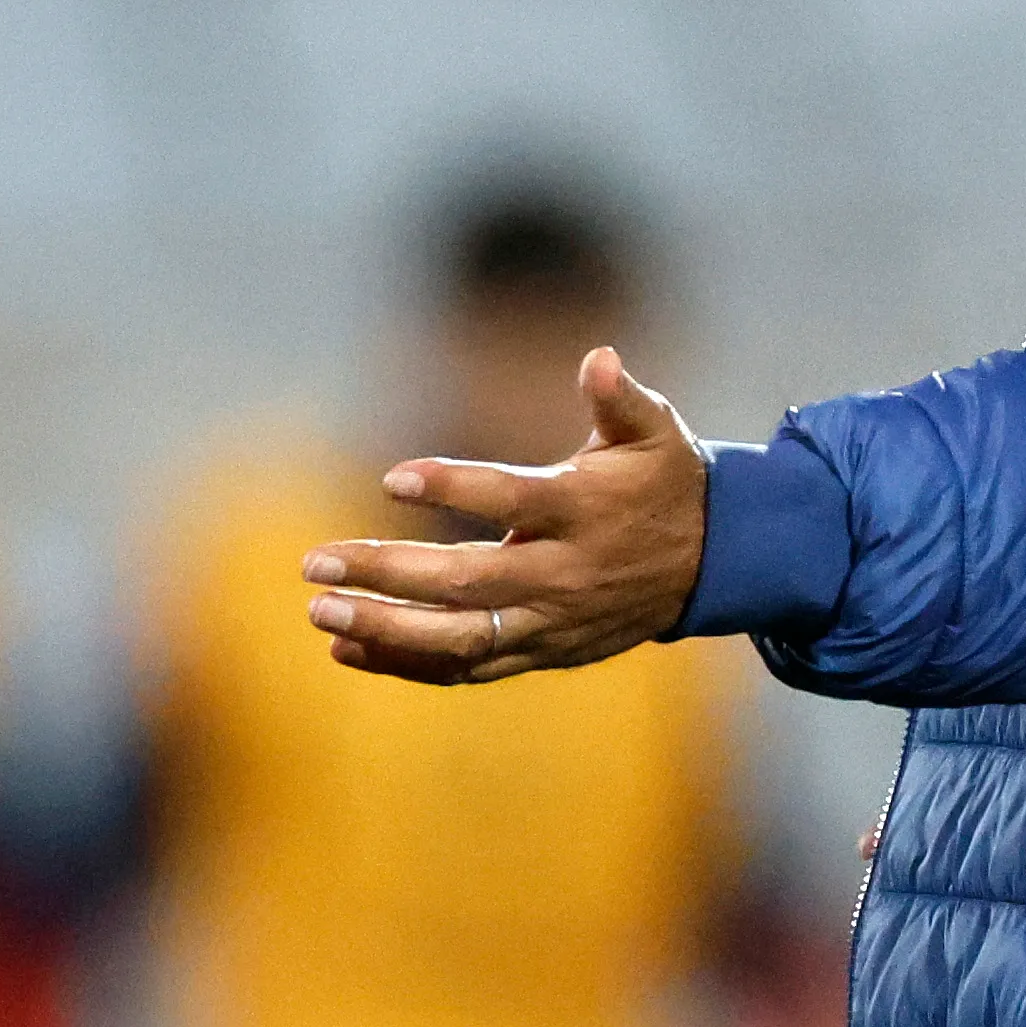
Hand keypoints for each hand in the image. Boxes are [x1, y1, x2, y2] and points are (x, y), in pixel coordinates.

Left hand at [300, 348, 707, 683]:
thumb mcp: (655, 432)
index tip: (392, 478)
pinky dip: (406, 663)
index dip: (454, 489)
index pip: (511, 501)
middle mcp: (563, 574)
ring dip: (385, 629)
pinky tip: (346, 648)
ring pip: (459, 639)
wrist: (711, 566)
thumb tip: (599, 358)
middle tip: (314, 560)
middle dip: (387, 574)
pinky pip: (467, 668)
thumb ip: (622, 398)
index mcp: (584, 510)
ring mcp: (550, 622)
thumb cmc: (665, 483)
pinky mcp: (542, 653)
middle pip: (466, 583)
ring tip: (319, 610)